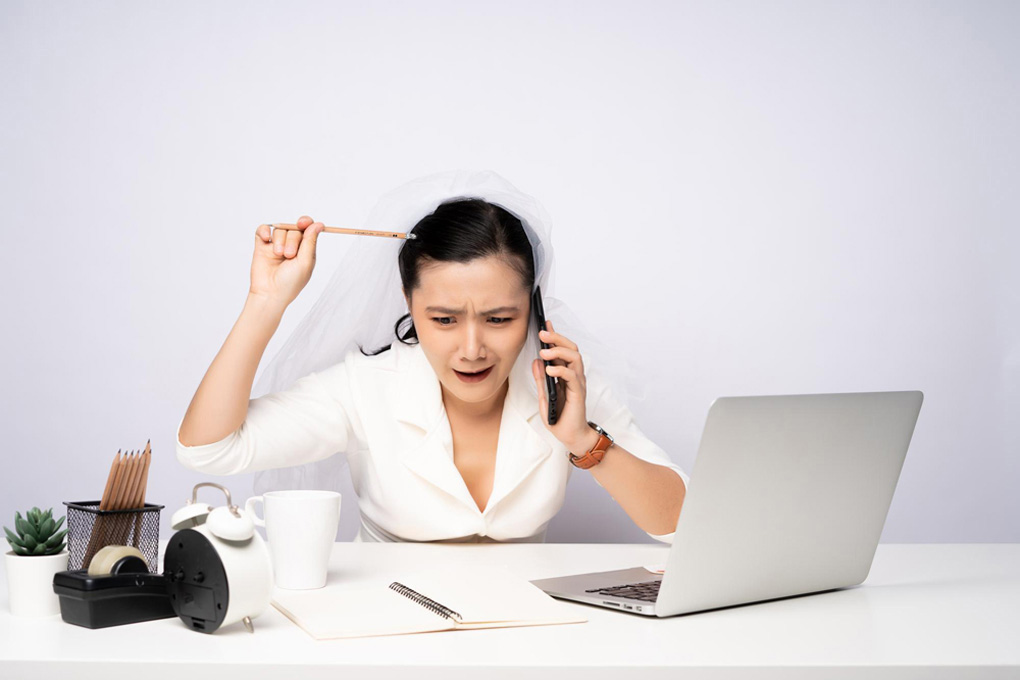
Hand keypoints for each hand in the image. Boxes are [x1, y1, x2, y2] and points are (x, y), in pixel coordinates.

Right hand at [249, 215, 323, 306]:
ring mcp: (276, 245)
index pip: (308, 229)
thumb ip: (310, 242)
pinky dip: (264, 230)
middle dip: (292, 240)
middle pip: (294, 229)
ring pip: (279, 229)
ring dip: (279, 240)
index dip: (306, 223)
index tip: (303, 223)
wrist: (269, 293)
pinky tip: (266, 238)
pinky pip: (263, 230)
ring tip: (278, 254)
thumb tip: (318, 224)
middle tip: (289, 255)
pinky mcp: (262, 246)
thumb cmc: (290, 283)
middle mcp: (292, 246)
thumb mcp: (305, 263)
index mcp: (306, 250)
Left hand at [531, 320, 591, 451]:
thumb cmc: (559, 418)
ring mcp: (578, 383)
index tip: (545, 324)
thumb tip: (536, 361)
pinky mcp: (578, 392)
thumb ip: (541, 380)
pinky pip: (572, 375)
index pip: (562, 350)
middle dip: (557, 338)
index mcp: (566, 374)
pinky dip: (560, 369)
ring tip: (544, 351)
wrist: (571, 436)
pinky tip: (549, 369)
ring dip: (559, 351)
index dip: (555, 336)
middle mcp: (574, 375)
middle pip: (571, 348)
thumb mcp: (544, 397)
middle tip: (542, 333)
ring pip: (575, 357)